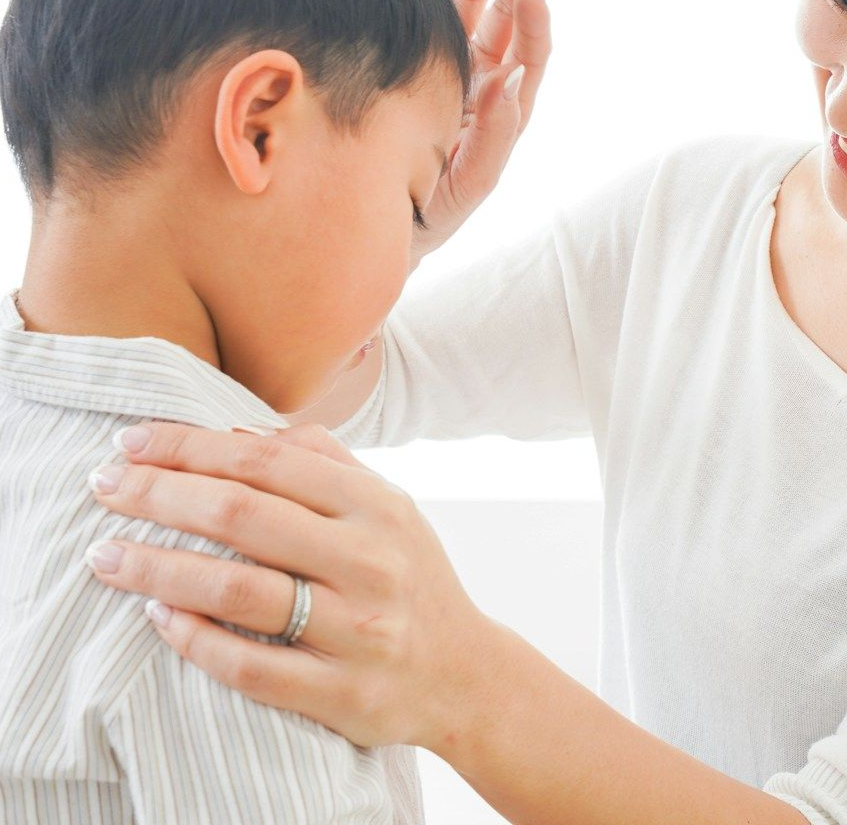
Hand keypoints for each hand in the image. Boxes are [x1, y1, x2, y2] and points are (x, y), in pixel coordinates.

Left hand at [86, 421, 495, 751]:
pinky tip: (158, 619)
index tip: (132, 441)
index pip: (268, 461)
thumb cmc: (409, 576)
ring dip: (160, 569)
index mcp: (377, 505)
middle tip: (104, 487)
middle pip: (244, 516)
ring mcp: (356, 629)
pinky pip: (252, 666)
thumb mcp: (388, 506)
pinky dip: (196, 640)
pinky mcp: (341, 693)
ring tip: (106, 555)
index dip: (191, 447)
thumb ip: (324, 463)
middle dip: (161, 495)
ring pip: (240, 591)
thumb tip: (240, 432)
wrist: (463, 673)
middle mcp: (369, 560)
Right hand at [415, 0, 550, 263]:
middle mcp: (480, 86)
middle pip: (506, 20)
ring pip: (468, 8)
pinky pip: (427, 12)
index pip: (529, 58)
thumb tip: (512, 82)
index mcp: (501, 116)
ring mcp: (448, 69)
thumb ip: (492, 141)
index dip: (535, 22)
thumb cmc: (423, 221)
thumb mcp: (463, 189)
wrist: (369, 230)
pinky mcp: (413, 60)